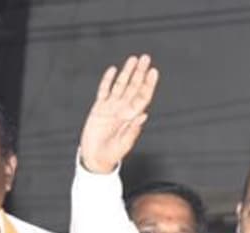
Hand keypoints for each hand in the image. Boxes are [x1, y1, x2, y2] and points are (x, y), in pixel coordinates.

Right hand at [79, 54, 159, 173]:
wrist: (95, 157)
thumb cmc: (112, 154)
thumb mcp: (123, 144)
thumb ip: (133, 130)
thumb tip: (144, 115)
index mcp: (131, 117)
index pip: (142, 96)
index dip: (148, 83)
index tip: (153, 71)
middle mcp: (123, 109)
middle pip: (134, 86)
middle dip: (140, 72)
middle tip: (146, 58)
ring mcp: (111, 107)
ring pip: (121, 85)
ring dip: (127, 72)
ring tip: (133, 59)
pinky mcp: (99, 107)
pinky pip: (104, 90)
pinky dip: (108, 80)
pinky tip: (113, 70)